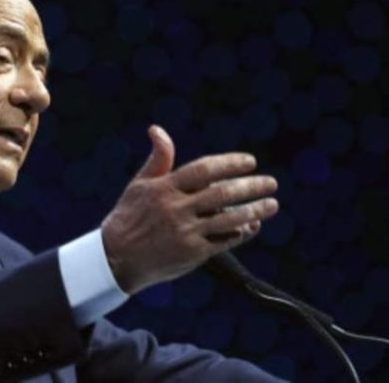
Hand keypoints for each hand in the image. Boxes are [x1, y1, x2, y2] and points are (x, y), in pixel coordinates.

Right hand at [100, 125, 278, 293]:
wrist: (116, 258)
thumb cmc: (128, 216)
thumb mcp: (139, 184)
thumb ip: (158, 159)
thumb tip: (157, 129)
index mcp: (165, 188)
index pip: (204, 169)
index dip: (229, 163)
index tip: (250, 162)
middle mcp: (176, 209)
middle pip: (222, 193)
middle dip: (251, 187)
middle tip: (271, 182)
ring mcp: (185, 233)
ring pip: (228, 219)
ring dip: (254, 211)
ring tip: (272, 205)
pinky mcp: (191, 254)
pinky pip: (223, 241)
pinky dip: (241, 233)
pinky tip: (253, 226)